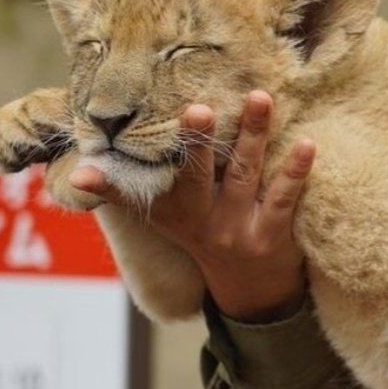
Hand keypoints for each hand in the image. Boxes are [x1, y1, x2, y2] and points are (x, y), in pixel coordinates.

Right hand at [71, 90, 315, 321]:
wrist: (251, 291)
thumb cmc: (202, 235)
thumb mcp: (162, 218)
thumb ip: (125, 191)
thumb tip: (80, 171)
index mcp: (172, 212)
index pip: (138, 192)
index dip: (111, 184)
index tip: (86, 171)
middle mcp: (202, 221)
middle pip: (197, 177)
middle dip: (197, 143)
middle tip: (197, 109)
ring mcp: (238, 229)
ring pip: (246, 175)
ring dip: (254, 135)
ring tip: (261, 97)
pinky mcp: (272, 235)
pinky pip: (284, 198)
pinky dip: (295, 171)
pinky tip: (308, 144)